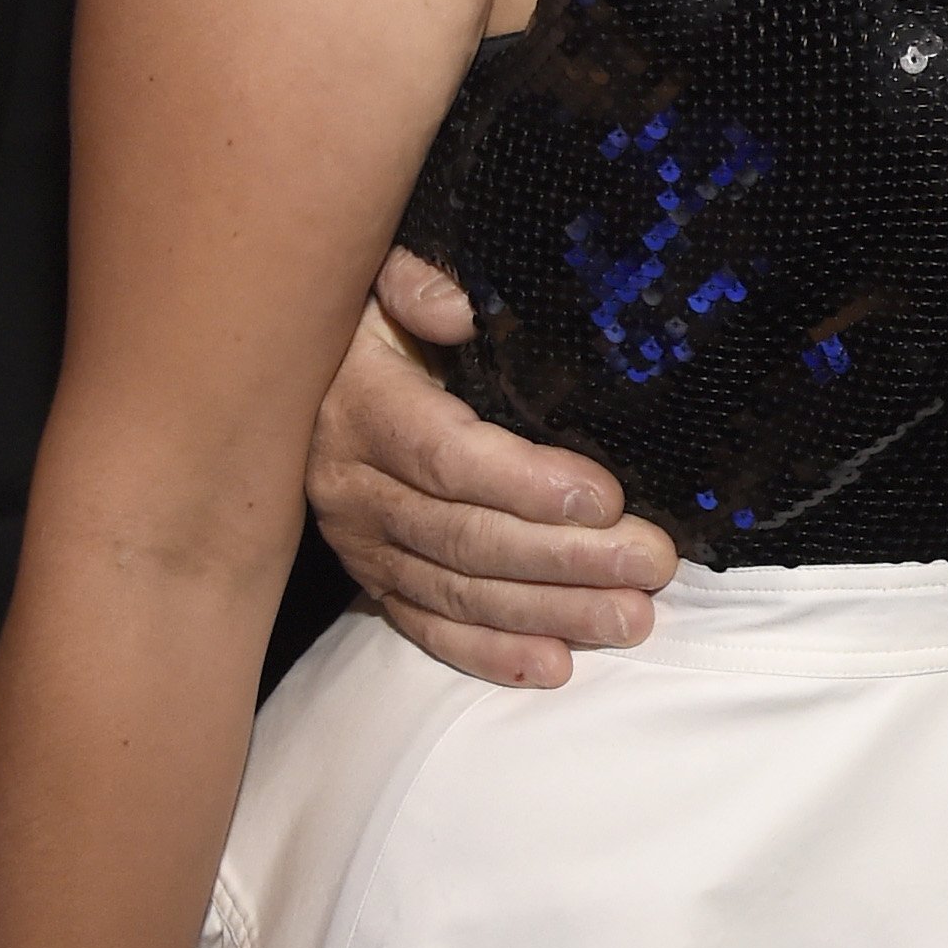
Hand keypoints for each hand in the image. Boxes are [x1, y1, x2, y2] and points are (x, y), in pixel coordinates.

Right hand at [308, 250, 676, 685]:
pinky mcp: (371, 578)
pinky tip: (555, 665)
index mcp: (363, 407)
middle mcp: (352, 485)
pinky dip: (492, 652)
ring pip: (459, 590)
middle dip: (568, 558)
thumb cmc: (369, 321)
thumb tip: (456, 308)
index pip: (449, 459)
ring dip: (550, 612)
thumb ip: (415, 284)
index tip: (607, 498)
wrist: (295, 372)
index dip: (528, 485)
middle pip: (467, 537)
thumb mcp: (379, 281)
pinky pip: (429, 625)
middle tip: (651, 566)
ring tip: (630, 619)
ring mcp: (360, 542)